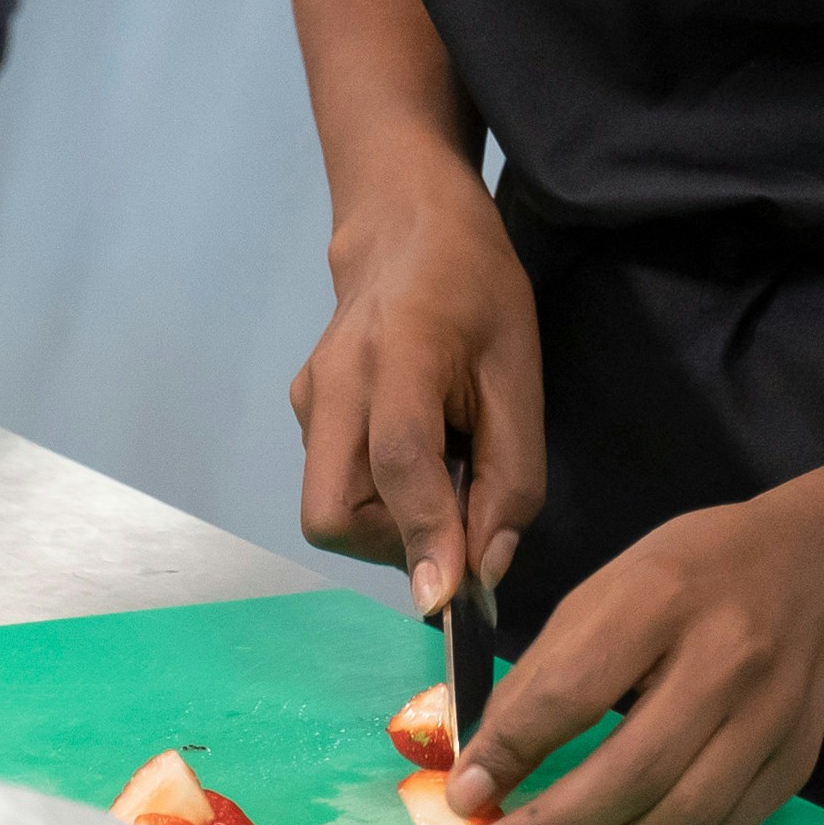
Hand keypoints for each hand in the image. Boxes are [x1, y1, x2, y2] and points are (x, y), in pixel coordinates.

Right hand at [287, 158, 540, 622]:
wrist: (403, 225)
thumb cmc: (476, 290)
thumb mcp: (521, 371)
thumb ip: (512, 475)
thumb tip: (484, 570)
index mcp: (399, 352)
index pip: (399, 459)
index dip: (425, 534)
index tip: (449, 599)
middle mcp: (334, 380)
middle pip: (333, 512)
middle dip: (393, 544)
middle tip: (456, 516)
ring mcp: (307, 397)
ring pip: (330, 509)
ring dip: (390, 523)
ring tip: (443, 467)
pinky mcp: (302, 410)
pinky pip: (335, 485)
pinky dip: (379, 499)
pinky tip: (417, 452)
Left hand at [447, 480, 823, 824]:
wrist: (819, 570)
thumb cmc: (696, 571)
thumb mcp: (612, 587)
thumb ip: (549, 668)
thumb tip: (487, 759)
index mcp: (665, 597)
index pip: (574, 690)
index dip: (512, 751)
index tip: (465, 795)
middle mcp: (728, 660)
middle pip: (632, 772)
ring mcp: (771, 717)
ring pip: (681, 819)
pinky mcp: (796, 762)